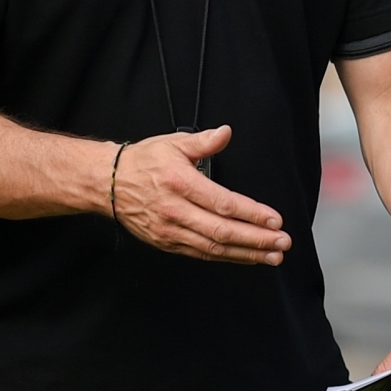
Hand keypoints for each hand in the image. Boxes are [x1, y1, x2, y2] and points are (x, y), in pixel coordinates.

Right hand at [107, 126, 291, 264]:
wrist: (107, 184)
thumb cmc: (142, 162)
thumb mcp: (172, 143)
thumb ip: (203, 141)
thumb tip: (226, 133)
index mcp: (180, 183)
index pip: (223, 203)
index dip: (251, 214)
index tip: (275, 220)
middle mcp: (175, 211)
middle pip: (222, 231)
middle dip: (256, 240)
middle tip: (283, 243)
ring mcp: (170, 231)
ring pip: (214, 248)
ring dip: (247, 254)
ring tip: (273, 256)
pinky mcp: (167, 243)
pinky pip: (201, 254)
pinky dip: (227, 258)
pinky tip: (247, 257)